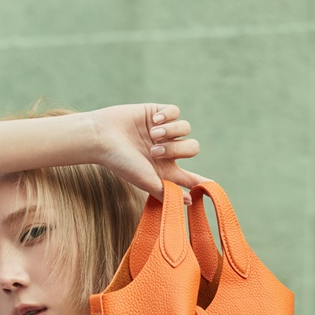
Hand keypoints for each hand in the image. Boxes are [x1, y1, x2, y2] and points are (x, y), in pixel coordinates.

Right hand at [90, 103, 211, 202]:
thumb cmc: (121, 162)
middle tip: (155, 151)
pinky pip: (176, 112)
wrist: (102, 137)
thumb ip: (167, 191)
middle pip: (192, 148)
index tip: (211, 187)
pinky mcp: (157, 113)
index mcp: (164, 170)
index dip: (202, 181)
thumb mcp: (145, 180)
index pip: (189, 177)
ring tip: (152, 135)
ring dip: (170, 132)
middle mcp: (166, 151)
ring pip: (185, 128)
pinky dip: (167, 117)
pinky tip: (153, 121)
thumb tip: (190, 202)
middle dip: (177, 149)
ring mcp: (163, 132)